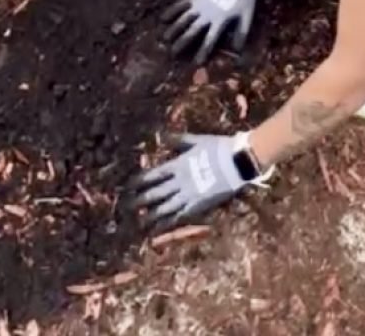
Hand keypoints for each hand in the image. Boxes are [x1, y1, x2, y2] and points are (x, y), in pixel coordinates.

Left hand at [132, 132, 271, 230]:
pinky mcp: (198, 205)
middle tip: (127, 207)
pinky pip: (180, 216)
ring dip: (151, 215)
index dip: (140, 181)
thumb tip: (161, 135)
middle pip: (156, 193)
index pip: (154, 174)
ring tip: (139, 222)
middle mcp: (180, 181)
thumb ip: (179, 140)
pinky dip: (168, 223)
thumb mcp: (197, 141)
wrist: (237, 161)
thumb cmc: (218, 148)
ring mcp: (188, 194)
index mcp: (178, 164)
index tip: (129, 186)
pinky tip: (160, 229)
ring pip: (165, 207)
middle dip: (141, 200)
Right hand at [162, 0, 261, 62]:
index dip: (203, 51)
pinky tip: (163, 18)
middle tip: (172, 54)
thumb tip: (237, 50)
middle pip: (193, 30)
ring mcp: (200, 4)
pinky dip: (173, 10)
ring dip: (174, 28)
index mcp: (220, 20)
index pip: (210, 39)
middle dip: (182, 42)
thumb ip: (241, 33)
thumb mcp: (247, 16)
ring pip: (184, 18)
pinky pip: (182, 4)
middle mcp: (208, 14)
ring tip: (165, 39)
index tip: (196, 62)